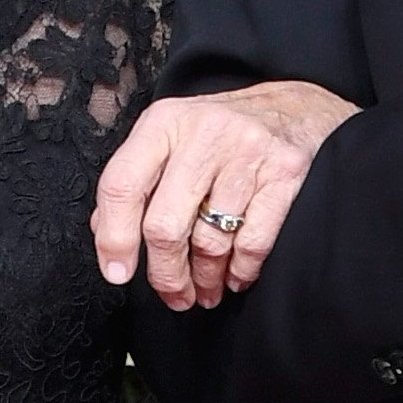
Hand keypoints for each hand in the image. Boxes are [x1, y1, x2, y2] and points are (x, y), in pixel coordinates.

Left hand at [92, 77, 357, 307]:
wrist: (296, 106)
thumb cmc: (222, 131)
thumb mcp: (172, 138)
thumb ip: (137, 179)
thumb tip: (107, 234)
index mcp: (164, 124)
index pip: (121, 185)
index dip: (114, 238)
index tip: (118, 274)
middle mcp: (203, 133)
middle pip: (165, 224)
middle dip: (166, 274)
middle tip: (173, 296)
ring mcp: (247, 151)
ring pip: (211, 240)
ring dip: (206, 279)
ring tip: (205, 291)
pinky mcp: (285, 172)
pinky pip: (253, 242)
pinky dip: (241, 271)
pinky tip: (235, 277)